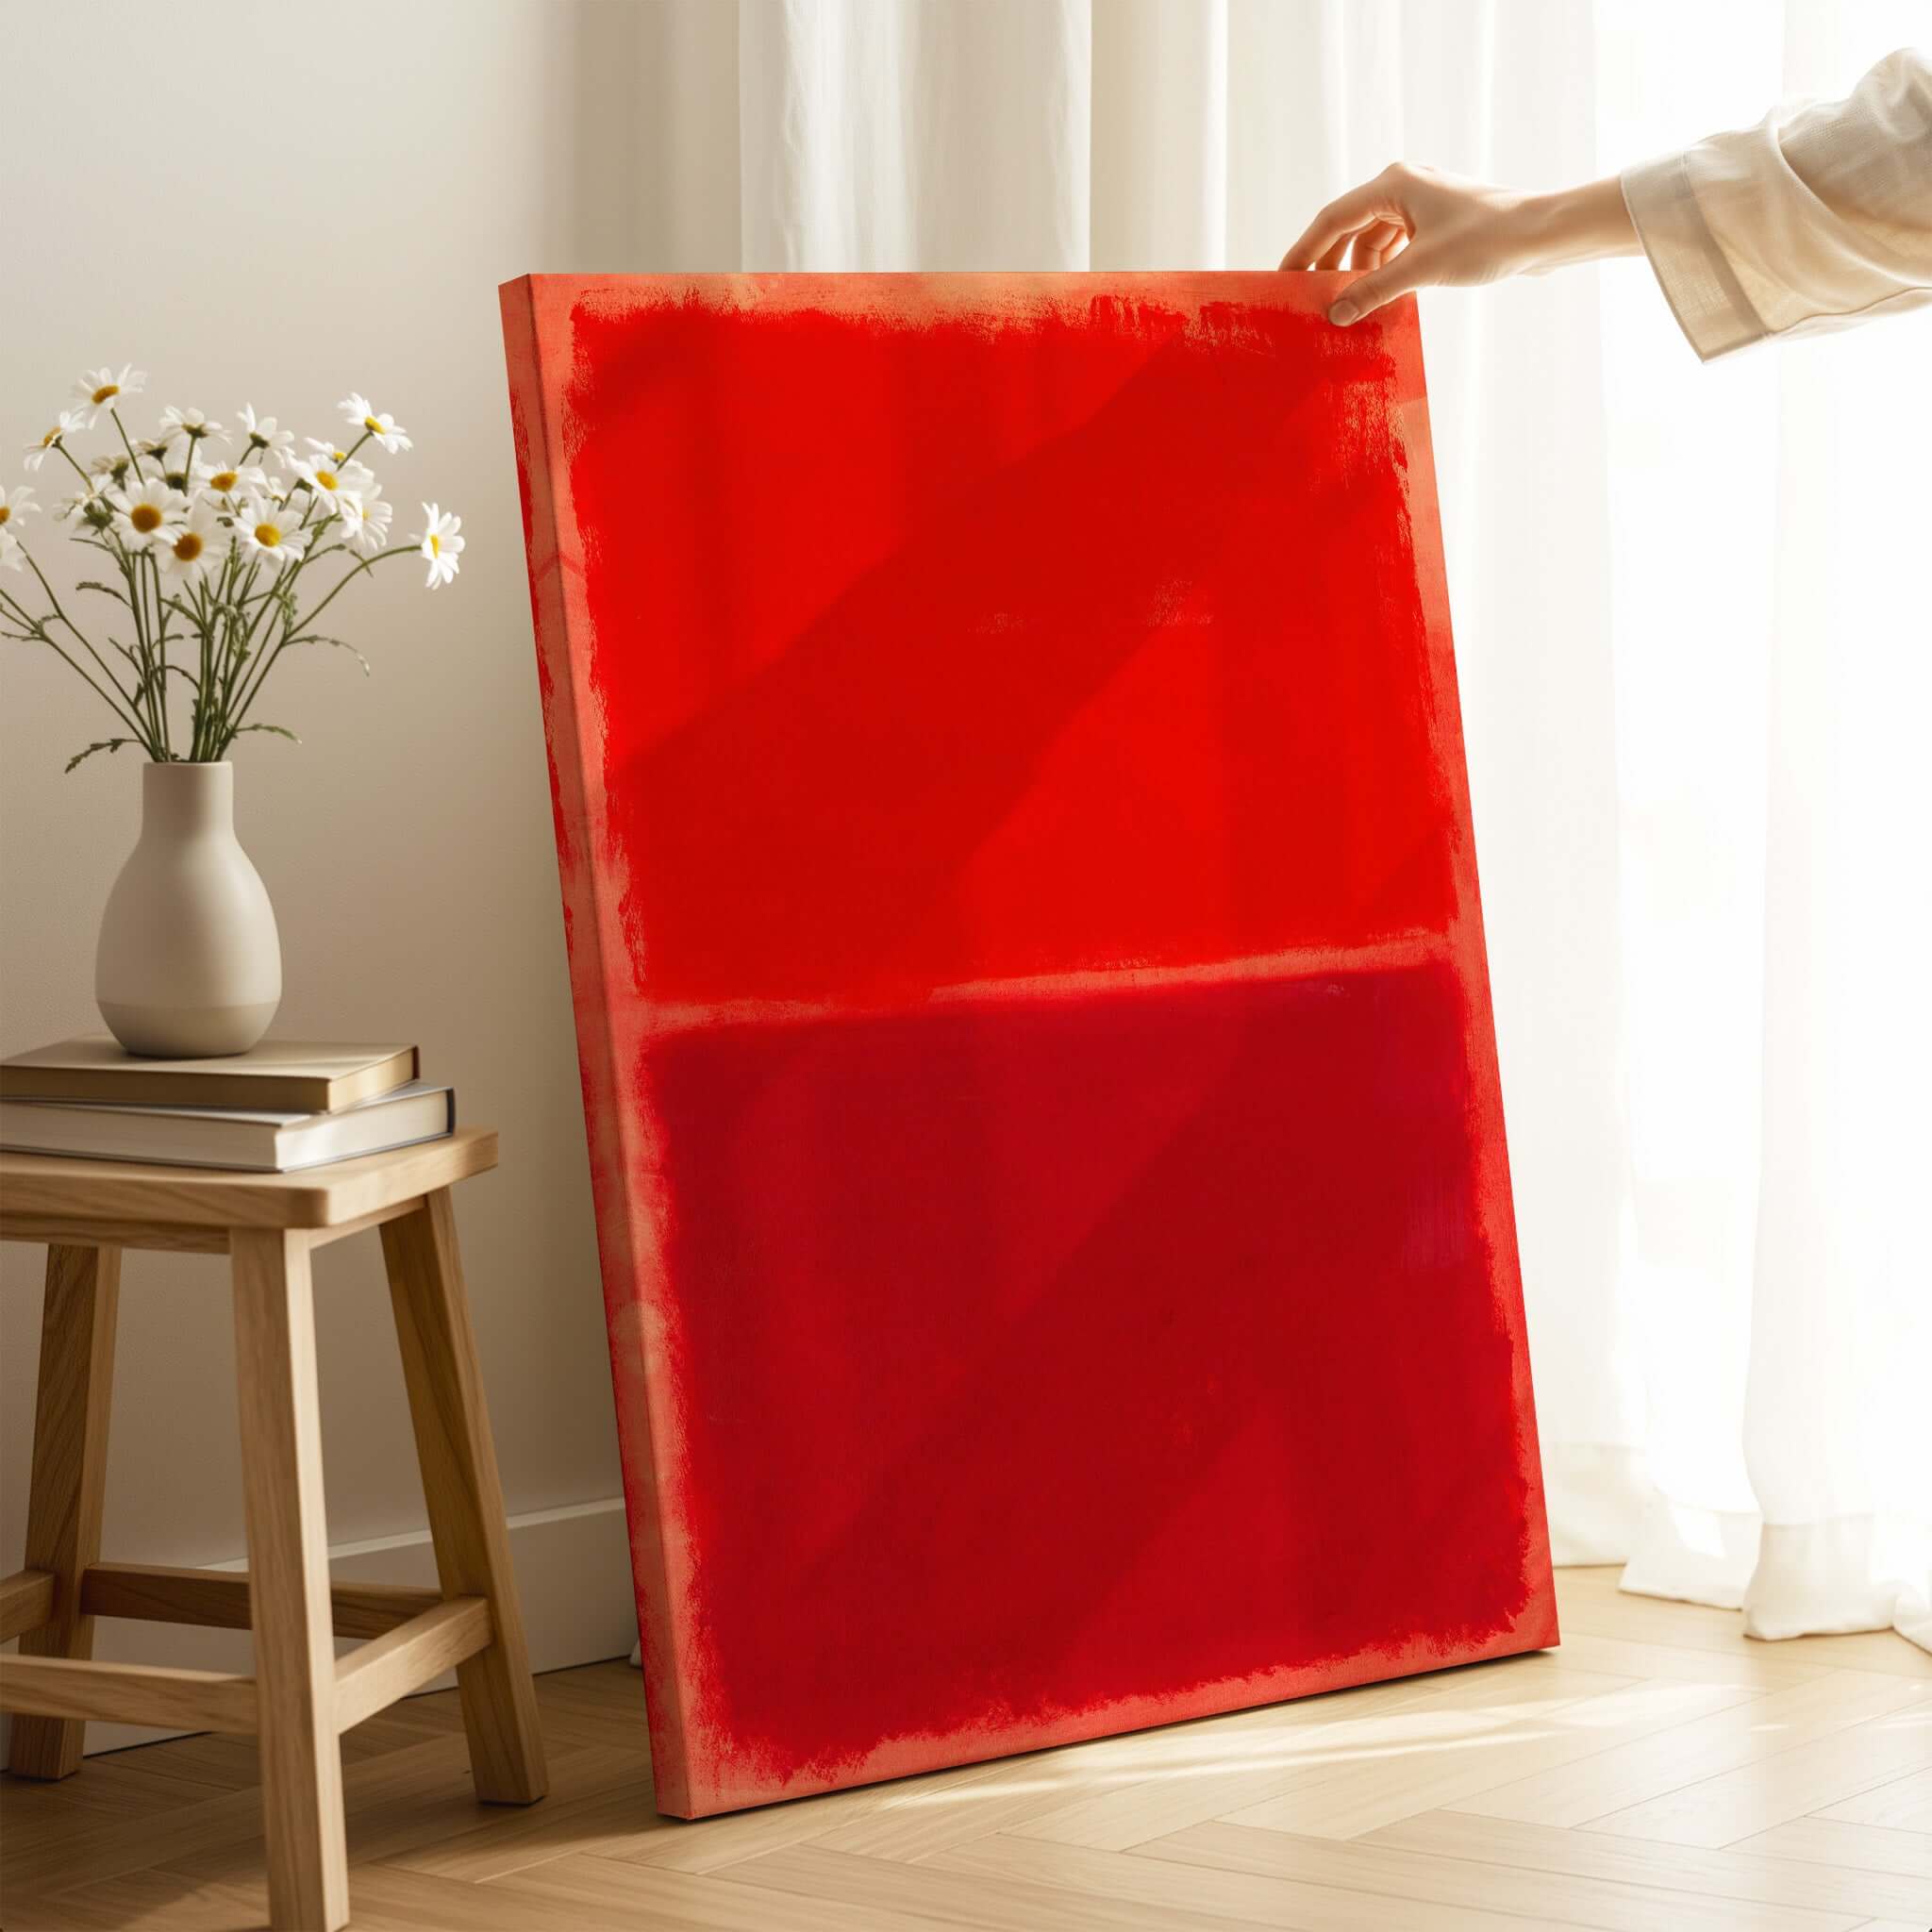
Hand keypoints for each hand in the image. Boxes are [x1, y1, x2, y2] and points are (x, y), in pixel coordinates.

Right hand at [1282, 164, 1639, 324]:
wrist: (1543, 234)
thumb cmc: (1488, 240)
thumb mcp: (1422, 269)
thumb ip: (1374, 291)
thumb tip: (1336, 314)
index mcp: (1394, 184)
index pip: (1333, 219)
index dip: (1305, 250)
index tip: (1285, 279)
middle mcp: (1404, 185)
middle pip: (1351, 227)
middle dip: (1332, 264)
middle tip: (1313, 300)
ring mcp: (1423, 201)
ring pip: (1374, 239)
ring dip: (1361, 271)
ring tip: (1350, 306)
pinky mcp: (1439, 219)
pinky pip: (1397, 244)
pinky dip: (1385, 269)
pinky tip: (1382, 296)